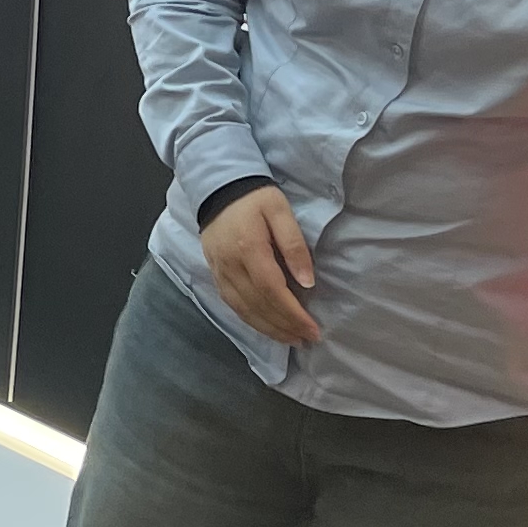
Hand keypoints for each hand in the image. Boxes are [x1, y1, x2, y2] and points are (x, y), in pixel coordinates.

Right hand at [201, 184, 318, 347]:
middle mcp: (231, 266)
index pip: (272, 290)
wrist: (217, 187)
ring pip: (243, 310)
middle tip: (307, 339)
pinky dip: (251, 320)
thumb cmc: (254, 198)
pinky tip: (266, 326)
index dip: (292, 314)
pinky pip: (232, 304)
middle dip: (285, 326)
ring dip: (268, 329)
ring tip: (291, 339)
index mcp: (249, 249)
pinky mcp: (215, 274)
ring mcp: (219, 272)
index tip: (312, 329)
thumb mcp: (280, 211)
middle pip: (258, 306)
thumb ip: (294, 245)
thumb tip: (307, 282)